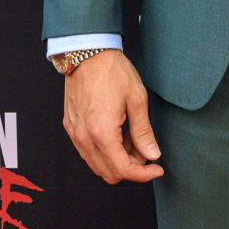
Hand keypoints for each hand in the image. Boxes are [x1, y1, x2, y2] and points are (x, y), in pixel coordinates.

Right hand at [60, 49, 163, 183]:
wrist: (88, 54)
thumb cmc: (112, 72)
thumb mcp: (136, 100)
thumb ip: (143, 132)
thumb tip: (152, 154)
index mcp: (102, 133)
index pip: (123, 170)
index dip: (144, 174)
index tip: (157, 168)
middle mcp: (84, 138)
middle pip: (109, 174)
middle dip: (131, 168)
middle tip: (146, 151)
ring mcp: (75, 134)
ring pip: (97, 165)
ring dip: (117, 161)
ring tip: (132, 139)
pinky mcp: (71, 127)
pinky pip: (87, 152)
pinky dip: (104, 151)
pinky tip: (117, 133)